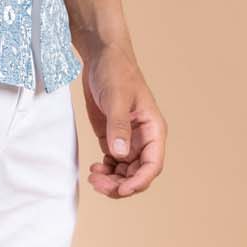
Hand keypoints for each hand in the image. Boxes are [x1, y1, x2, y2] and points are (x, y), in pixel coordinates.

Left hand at [79, 42, 166, 197]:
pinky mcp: (112, 137)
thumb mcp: (116, 97)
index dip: (138, 181)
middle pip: (137, 173)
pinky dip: (105, 171)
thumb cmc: (115, 71)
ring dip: (111, 181)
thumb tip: (119, 154)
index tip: (121, 189)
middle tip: (97, 184)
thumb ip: (118, 126)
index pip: (152, 165)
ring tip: (93, 177)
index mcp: (153, 129)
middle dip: (120, 184)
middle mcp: (143, 138)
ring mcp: (128, 139)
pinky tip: (94, 169)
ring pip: (125, 172)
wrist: (101, 56)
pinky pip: (113, 164)